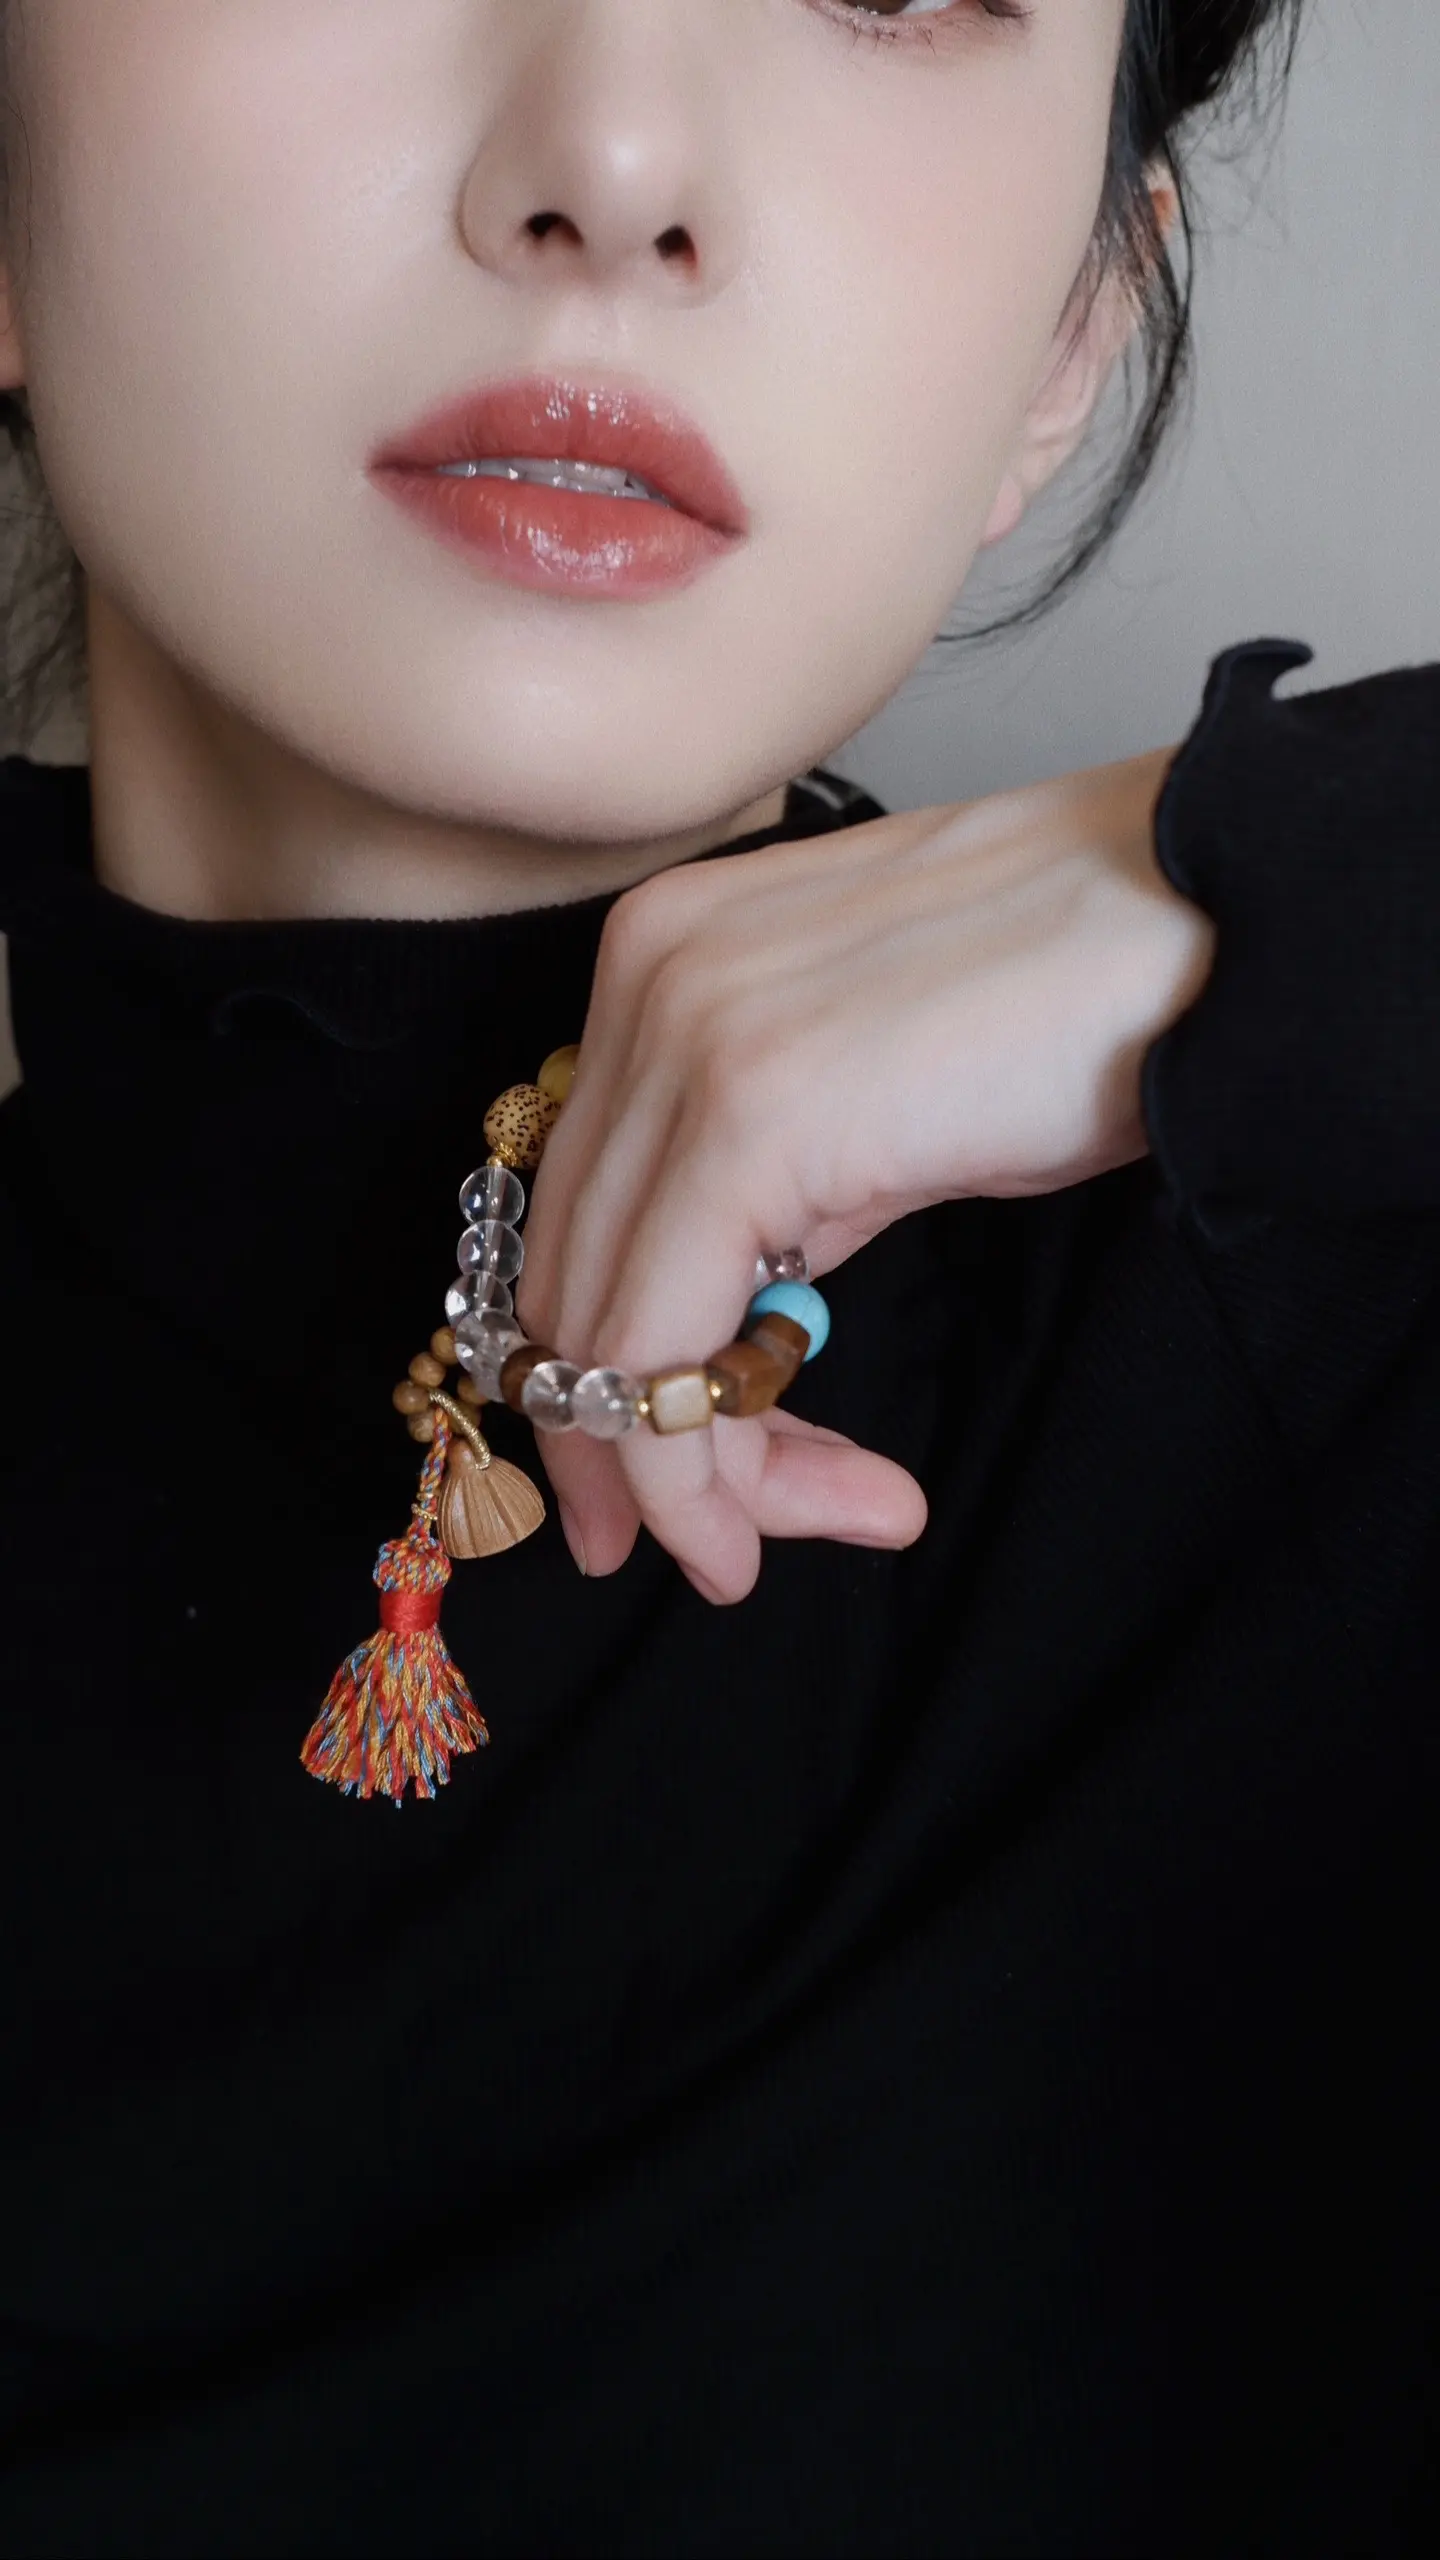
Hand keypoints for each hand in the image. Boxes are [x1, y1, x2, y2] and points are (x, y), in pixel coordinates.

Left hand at [515, 745, 1210, 1603]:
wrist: (1214, 919)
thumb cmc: (1085, 1002)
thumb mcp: (877, 1105)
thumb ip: (775, 1199)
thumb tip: (723, 1342)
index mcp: (658, 958)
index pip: (580, 1211)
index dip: (601, 1373)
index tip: (653, 1493)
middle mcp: (639, 981)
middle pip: (571, 1276)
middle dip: (633, 1445)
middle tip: (715, 1549)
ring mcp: (681, 1034)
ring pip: (601, 1333)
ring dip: (680, 1477)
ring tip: (775, 1542)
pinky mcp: (748, 1111)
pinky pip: (659, 1347)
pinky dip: (694, 1465)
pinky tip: (771, 1520)